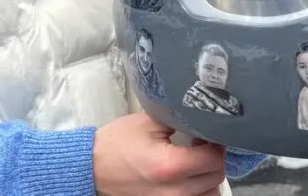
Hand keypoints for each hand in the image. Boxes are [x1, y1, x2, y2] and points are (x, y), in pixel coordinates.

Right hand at [93, 112, 226, 195]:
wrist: (91, 168)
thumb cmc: (117, 143)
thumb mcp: (149, 122)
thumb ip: (179, 119)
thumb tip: (202, 119)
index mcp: (170, 167)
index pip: (213, 159)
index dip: (216, 143)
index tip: (207, 134)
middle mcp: (174, 192)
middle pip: (215, 178)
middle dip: (214, 158)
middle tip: (202, 144)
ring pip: (209, 194)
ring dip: (208, 177)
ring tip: (195, 162)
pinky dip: (199, 191)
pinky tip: (189, 177)